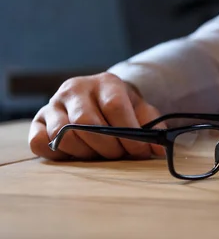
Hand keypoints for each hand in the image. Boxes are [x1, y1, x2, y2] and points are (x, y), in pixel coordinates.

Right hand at [29, 72, 164, 160]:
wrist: (97, 97)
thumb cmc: (122, 107)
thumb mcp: (141, 110)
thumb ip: (152, 127)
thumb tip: (158, 150)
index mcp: (106, 82)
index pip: (115, 106)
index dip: (128, 132)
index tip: (139, 151)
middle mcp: (76, 88)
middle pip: (87, 122)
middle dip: (107, 146)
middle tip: (119, 155)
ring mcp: (54, 103)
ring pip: (63, 134)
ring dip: (85, 152)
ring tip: (99, 154)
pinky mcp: (38, 120)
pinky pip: (39, 142)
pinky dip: (57, 153)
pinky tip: (75, 154)